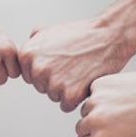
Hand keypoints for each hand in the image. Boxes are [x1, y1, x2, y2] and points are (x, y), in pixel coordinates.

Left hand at [18, 18, 133, 112]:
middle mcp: (37, 69)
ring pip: (54, 97)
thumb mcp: (51, 30)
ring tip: (79, 71)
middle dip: (55, 80)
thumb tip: (27, 48)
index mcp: (27, 54)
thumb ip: (35, 40)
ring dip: (66, 90)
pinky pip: (66, 106)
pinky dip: (76, 98)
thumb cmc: (82, 34)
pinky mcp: (70, 95)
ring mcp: (53, 83)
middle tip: (72, 66)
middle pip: (41, 87)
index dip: (46, 71)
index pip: (29, 76)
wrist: (108, 36)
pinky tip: (83, 82)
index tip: (60, 61)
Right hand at [77, 70, 135, 136]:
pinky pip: (92, 92)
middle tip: (109, 122)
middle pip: (80, 128)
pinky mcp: (98, 85)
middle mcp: (95, 121)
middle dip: (91, 127)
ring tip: (115, 109)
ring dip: (95, 110)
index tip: (105, 135)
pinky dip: (101, 94)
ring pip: (85, 109)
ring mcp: (95, 101)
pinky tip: (117, 97)